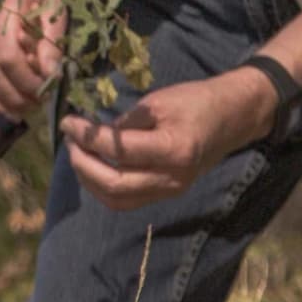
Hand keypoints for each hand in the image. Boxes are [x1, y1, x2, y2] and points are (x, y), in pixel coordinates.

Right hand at [0, 0, 61, 113]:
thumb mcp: (54, 3)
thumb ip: (52, 40)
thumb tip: (51, 77)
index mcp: (2, 2)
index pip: (8, 56)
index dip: (26, 81)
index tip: (44, 93)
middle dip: (11, 96)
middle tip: (32, 107)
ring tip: (15, 109)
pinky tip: (0, 94)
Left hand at [57, 69, 281, 208]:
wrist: (233, 118)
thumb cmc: (197, 102)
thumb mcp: (159, 101)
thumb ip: (125, 123)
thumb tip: (91, 135)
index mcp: (174, 150)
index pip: (119, 150)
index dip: (87, 137)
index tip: (68, 122)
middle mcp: (172, 178)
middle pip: (113, 185)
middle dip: (82, 165)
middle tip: (69, 142)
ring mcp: (170, 190)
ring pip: (117, 200)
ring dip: (90, 180)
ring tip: (77, 154)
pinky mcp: (167, 193)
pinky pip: (128, 199)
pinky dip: (104, 187)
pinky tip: (94, 166)